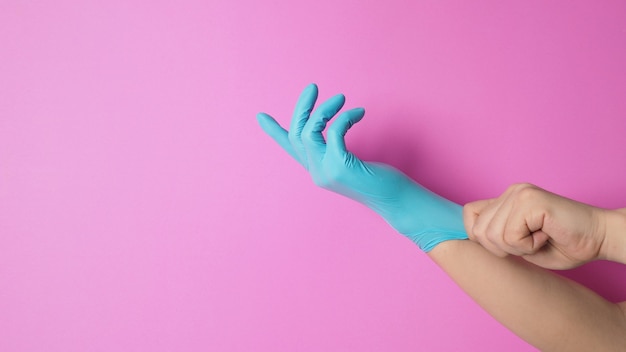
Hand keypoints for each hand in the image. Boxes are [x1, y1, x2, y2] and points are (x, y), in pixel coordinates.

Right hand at [257, 83, 466, 250]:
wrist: (397, 201)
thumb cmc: (381, 180)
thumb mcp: (353, 162)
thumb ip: (338, 150)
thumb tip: (335, 129)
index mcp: (318, 170)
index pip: (291, 149)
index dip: (274, 132)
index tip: (260, 117)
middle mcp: (317, 172)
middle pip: (296, 134)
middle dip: (301, 108)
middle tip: (313, 87)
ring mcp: (326, 171)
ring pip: (308, 132)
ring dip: (323, 109)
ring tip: (341, 98)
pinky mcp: (340, 167)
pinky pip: (333, 132)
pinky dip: (344, 118)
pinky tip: (359, 113)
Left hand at [463, 183, 609, 268]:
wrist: (599, 239)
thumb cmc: (563, 245)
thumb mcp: (520, 245)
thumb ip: (496, 238)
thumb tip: (470, 239)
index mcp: (506, 199)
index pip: (469, 214)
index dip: (479, 236)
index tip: (507, 246)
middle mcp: (511, 192)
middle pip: (478, 230)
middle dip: (503, 248)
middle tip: (530, 243)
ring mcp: (519, 193)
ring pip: (492, 235)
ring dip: (517, 248)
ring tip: (539, 238)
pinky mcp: (530, 201)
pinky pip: (510, 235)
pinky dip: (527, 246)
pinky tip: (545, 236)